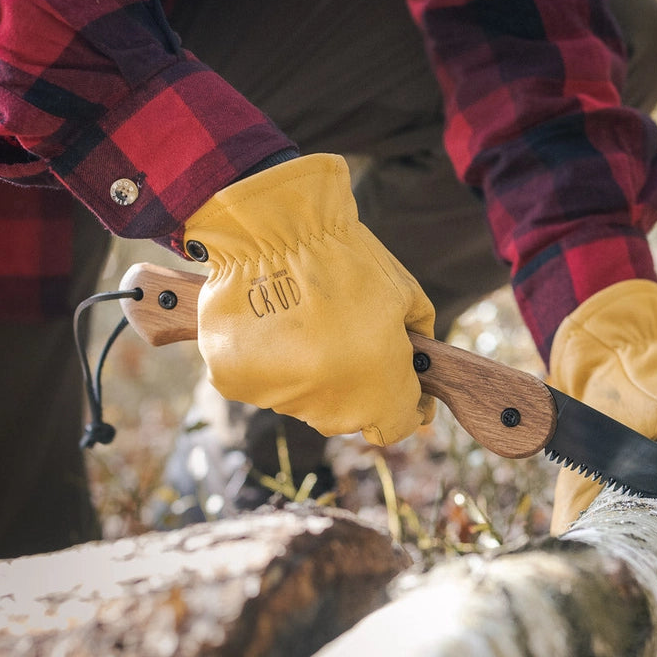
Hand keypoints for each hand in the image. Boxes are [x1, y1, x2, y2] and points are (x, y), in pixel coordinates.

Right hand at [184, 153, 435, 445]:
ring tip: (306, 322)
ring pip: (304, 398)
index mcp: (377, 390)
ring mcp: (278, 398)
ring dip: (311, 371)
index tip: (400, 381)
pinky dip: (269, 361)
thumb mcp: (406, 295)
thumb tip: (420, 367)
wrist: (274, 230)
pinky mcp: (236, 383)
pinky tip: (273, 323)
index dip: (404, 404)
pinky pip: (263, 382)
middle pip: (350, 414)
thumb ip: (418, 344)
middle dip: (357, 383)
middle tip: (345, 334)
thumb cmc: (346, 259)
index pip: (396, 425)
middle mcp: (328, 408)